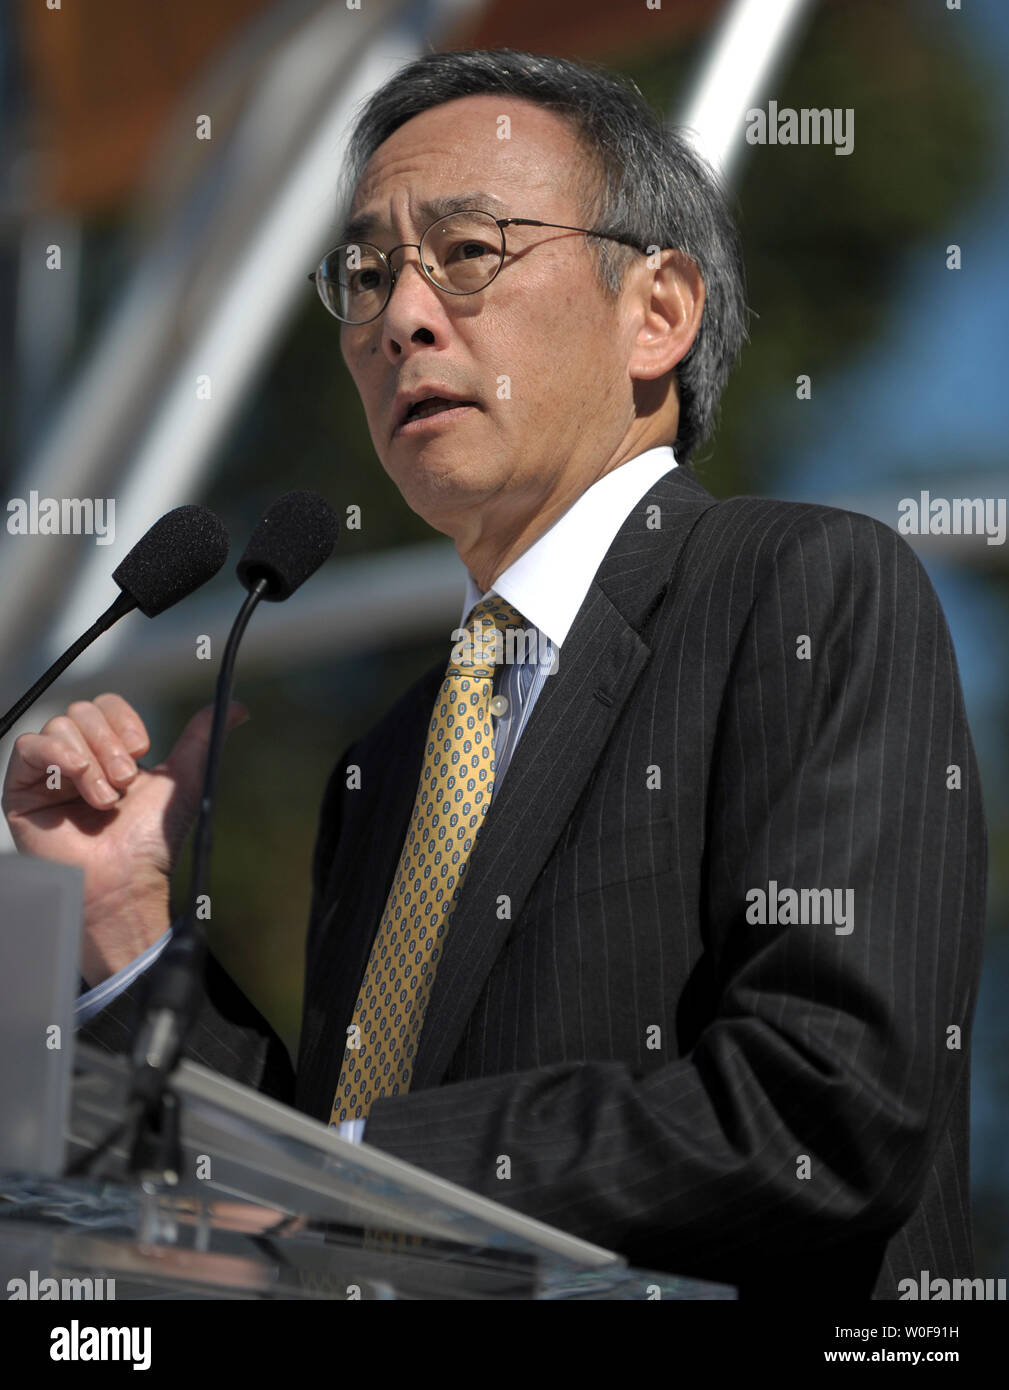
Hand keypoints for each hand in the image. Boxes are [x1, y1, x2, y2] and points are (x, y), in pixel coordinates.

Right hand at [2, 693, 248, 986]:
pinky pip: (28, 746)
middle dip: (109, 744)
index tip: (144, 749)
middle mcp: (75, 759)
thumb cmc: (150, 842)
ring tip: (105, 800)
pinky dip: (56, 754)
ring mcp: (46, 774)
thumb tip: (240, 707)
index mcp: (107, 752)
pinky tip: (77, 776)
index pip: (105, 705)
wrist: (124, 881)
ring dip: (91, 761)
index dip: (124, 720)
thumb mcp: (180, 780)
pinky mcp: (20, 790)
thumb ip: (202, 738)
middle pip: (82, 711)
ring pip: (60, 727)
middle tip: (125, 782)